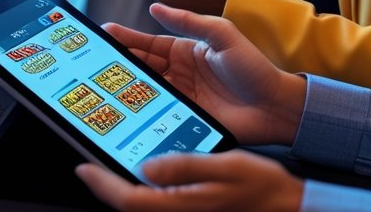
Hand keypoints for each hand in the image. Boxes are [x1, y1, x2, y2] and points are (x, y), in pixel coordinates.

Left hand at [77, 150, 304, 210]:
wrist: (287, 206)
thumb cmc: (261, 187)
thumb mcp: (226, 166)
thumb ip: (185, 167)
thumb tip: (148, 168)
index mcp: (182, 205)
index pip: (129, 199)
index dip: (102, 185)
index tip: (83, 168)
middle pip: (130, 205)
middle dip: (106, 187)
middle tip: (89, 164)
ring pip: (142, 205)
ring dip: (122, 188)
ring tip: (109, 163)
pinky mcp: (191, 210)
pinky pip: (158, 203)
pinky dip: (143, 189)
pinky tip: (144, 171)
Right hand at [103, 3, 305, 144]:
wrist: (274, 106)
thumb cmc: (253, 67)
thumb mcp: (222, 35)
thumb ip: (189, 21)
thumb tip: (155, 7)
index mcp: (186, 49)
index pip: (149, 42)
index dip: (126, 37)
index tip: (104, 32)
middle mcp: (179, 72)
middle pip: (142, 65)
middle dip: (118, 61)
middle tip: (93, 59)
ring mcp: (180, 96)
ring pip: (145, 89)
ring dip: (125, 86)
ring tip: (102, 83)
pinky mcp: (183, 117)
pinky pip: (157, 112)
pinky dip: (140, 110)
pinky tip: (124, 110)